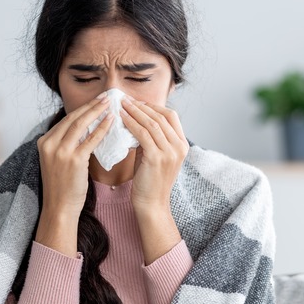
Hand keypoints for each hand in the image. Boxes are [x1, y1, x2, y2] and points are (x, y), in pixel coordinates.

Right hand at [35, 94, 112, 255]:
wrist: (59, 208)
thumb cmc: (63, 187)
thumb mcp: (58, 161)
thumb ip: (67, 144)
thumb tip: (86, 129)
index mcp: (44, 142)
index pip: (66, 120)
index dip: (83, 109)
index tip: (96, 101)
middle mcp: (49, 144)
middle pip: (73, 118)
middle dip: (91, 106)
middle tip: (106, 97)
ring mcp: (60, 151)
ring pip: (81, 125)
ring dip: (97, 112)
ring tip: (110, 104)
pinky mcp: (73, 160)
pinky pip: (90, 139)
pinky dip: (102, 128)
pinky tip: (112, 121)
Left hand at [120, 96, 188, 210]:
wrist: (152, 204)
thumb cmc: (150, 180)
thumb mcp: (155, 155)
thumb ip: (151, 139)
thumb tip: (136, 119)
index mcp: (182, 145)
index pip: (171, 116)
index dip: (153, 106)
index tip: (137, 102)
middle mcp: (180, 147)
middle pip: (161, 116)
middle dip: (142, 106)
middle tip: (126, 99)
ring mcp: (170, 152)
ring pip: (152, 123)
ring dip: (135, 111)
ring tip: (122, 104)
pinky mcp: (157, 158)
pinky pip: (143, 134)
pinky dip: (131, 123)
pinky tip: (121, 118)